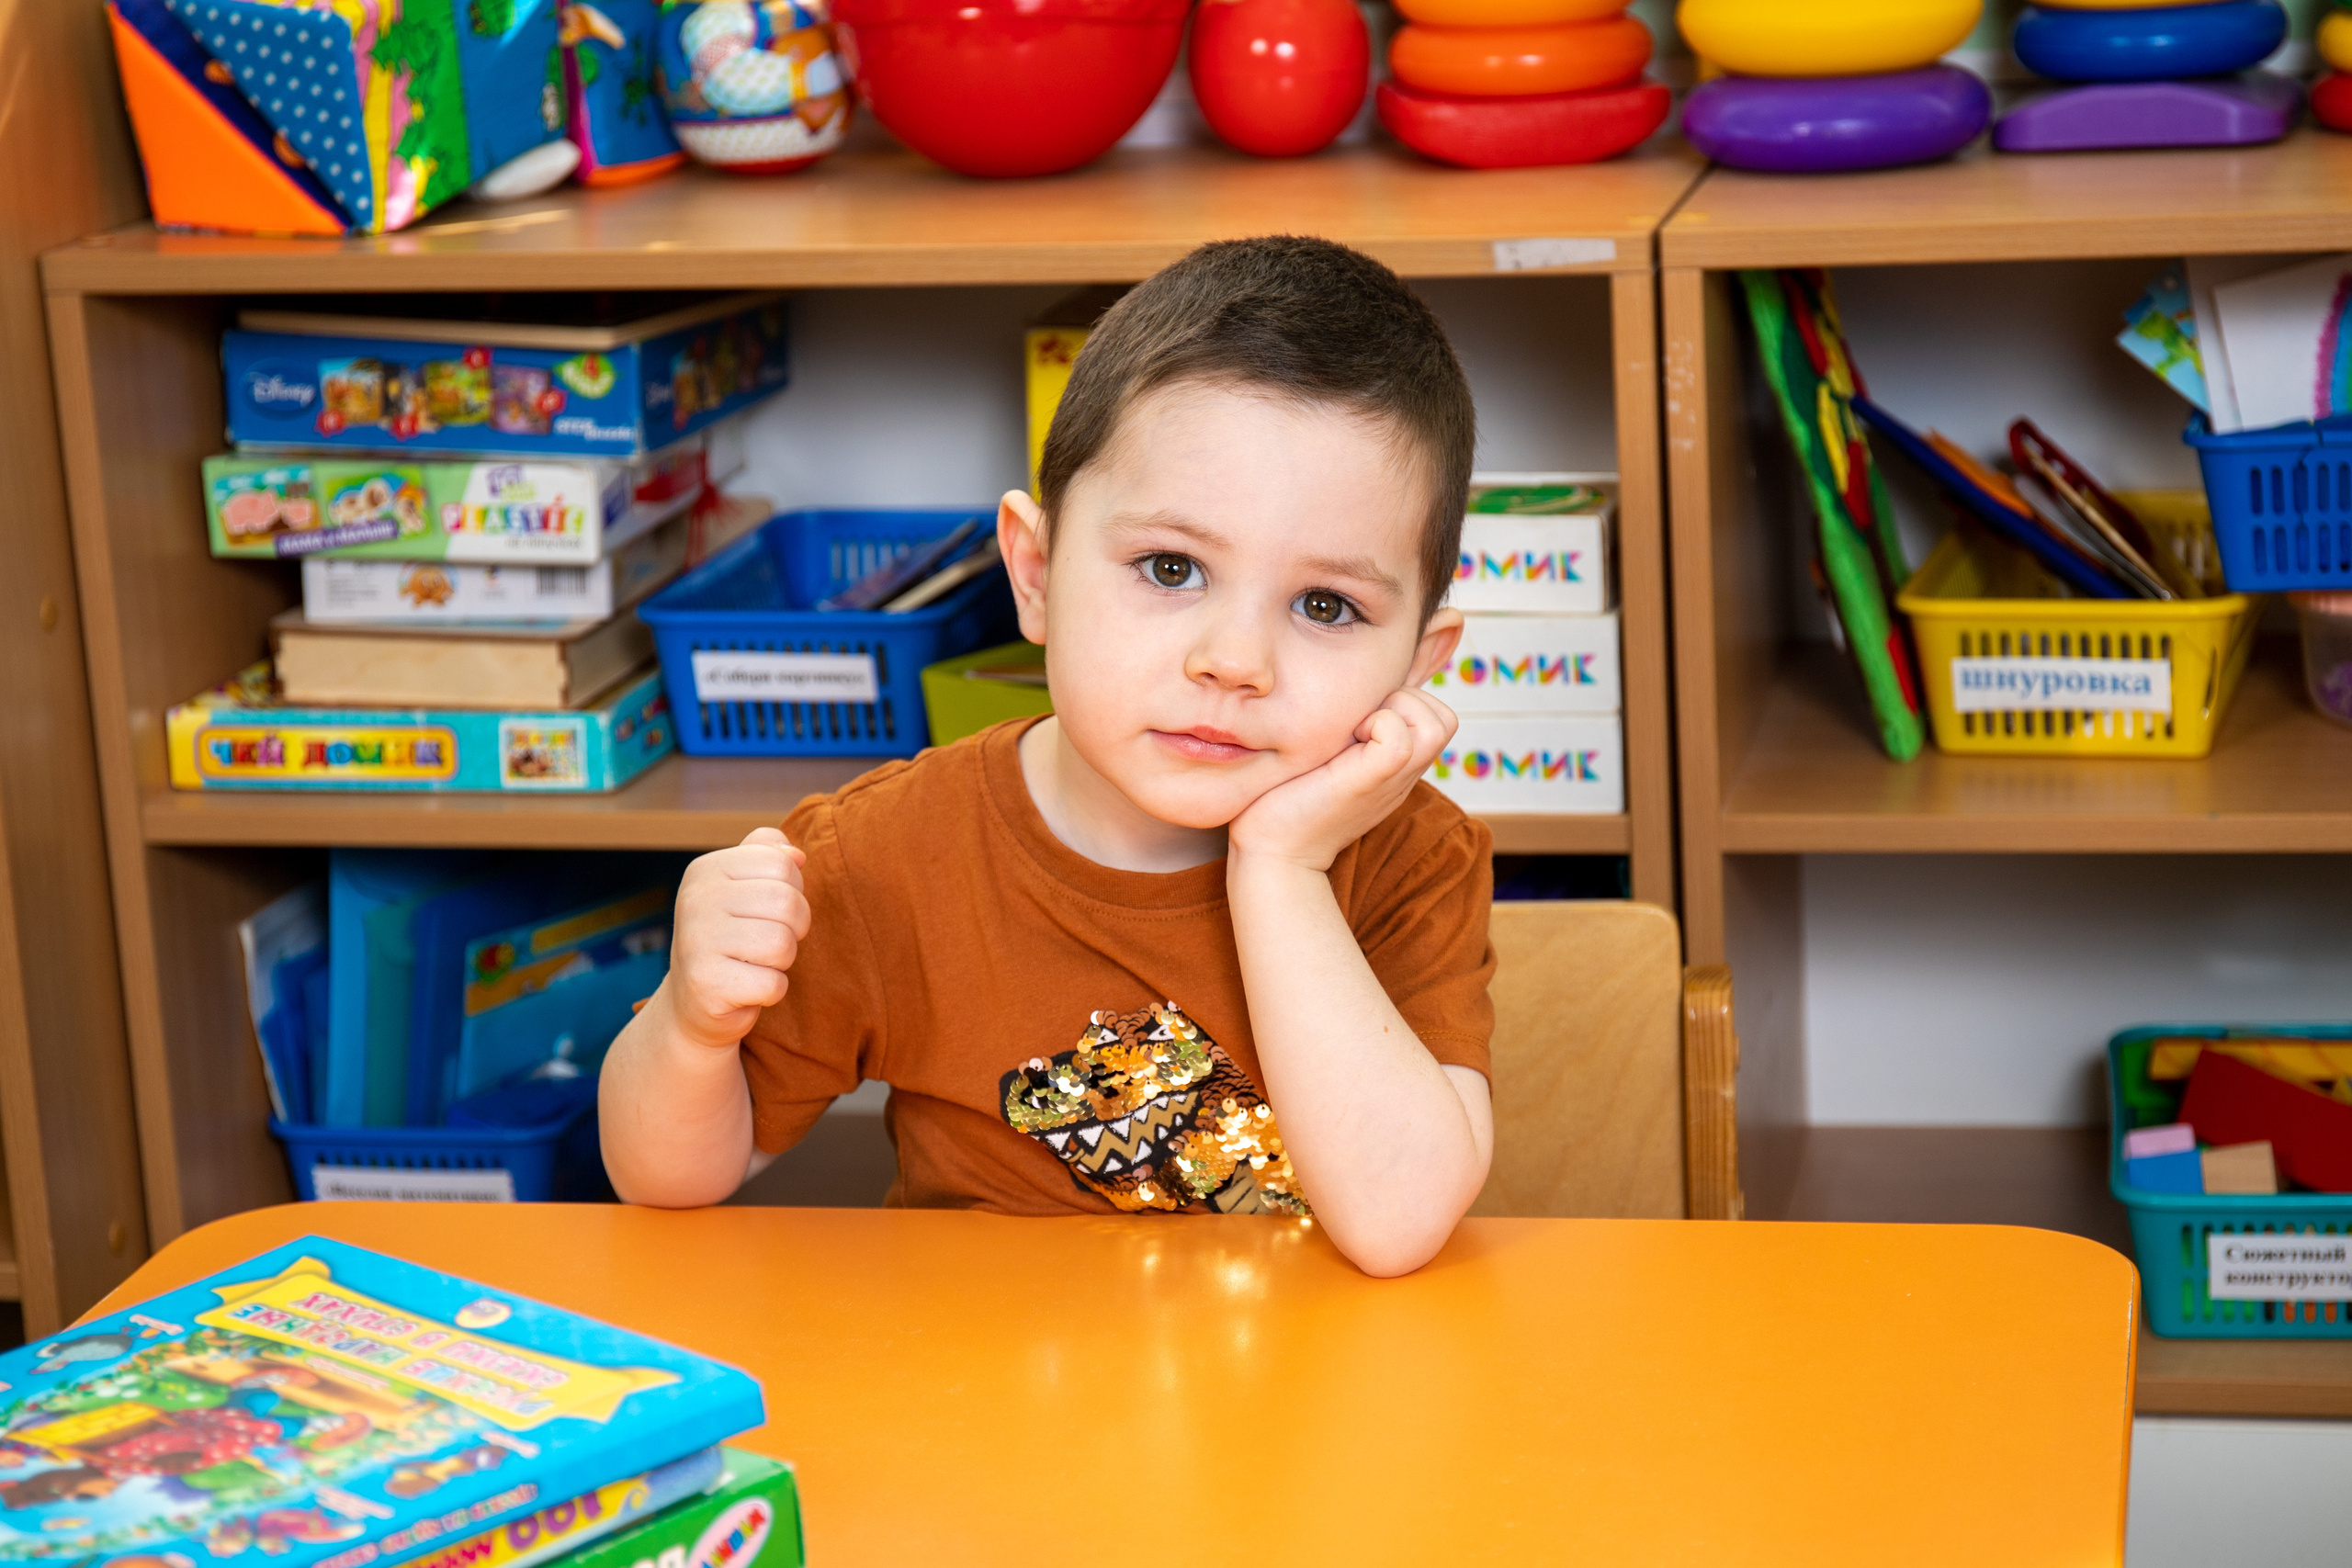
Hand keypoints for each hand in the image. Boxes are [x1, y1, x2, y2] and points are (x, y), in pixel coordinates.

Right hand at [667, 826, 811, 1051]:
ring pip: (783, 943)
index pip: (782, 864)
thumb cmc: (732, 937)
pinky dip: (772, 991)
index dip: (793, 891)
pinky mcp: (707, 984)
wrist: (694, 1002)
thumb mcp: (743, 887)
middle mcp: (695, 900)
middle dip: (793, 928)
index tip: (770, 910)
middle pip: (787, 902)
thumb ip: (768, 855)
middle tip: (767, 942)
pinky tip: (748, 988)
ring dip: (782, 961)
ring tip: (757, 963)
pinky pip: (774, 984)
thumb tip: (796, 855)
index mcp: (706, 869)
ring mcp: (697, 942)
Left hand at [1227, 688, 1457, 871]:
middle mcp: (1404, 774)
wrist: (1272, 852)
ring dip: (1395, 710)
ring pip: (1437, 723)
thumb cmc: (1286, 801)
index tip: (1359, 719)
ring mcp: (1392, 781)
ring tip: (1355, 731)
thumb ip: (1347, 733)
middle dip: (1405, 701)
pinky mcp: (1369, 782)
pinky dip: (1376, 725)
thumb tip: (1338, 690)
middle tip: (1360, 723)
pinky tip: (1343, 744)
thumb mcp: (1328, 758)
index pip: (1435, 716)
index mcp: (1397, 767)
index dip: (1402, 701)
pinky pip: (1400, 739)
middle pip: (1444, 718)